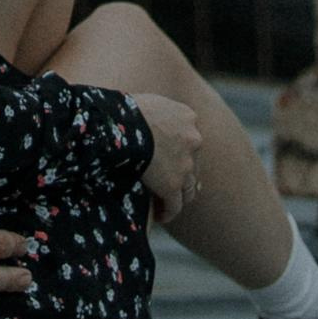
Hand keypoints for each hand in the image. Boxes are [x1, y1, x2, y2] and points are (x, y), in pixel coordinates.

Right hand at [130, 92, 201, 221]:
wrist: (123, 124)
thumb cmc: (126, 110)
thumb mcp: (150, 102)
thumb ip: (160, 112)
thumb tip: (150, 119)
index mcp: (188, 117)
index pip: (190, 137)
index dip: (182, 149)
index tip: (171, 158)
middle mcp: (193, 139)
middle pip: (194, 162)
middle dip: (184, 173)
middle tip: (173, 184)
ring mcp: (186, 164)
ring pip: (189, 187)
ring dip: (180, 196)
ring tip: (168, 204)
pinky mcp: (173, 184)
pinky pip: (175, 205)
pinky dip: (169, 212)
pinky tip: (161, 216)